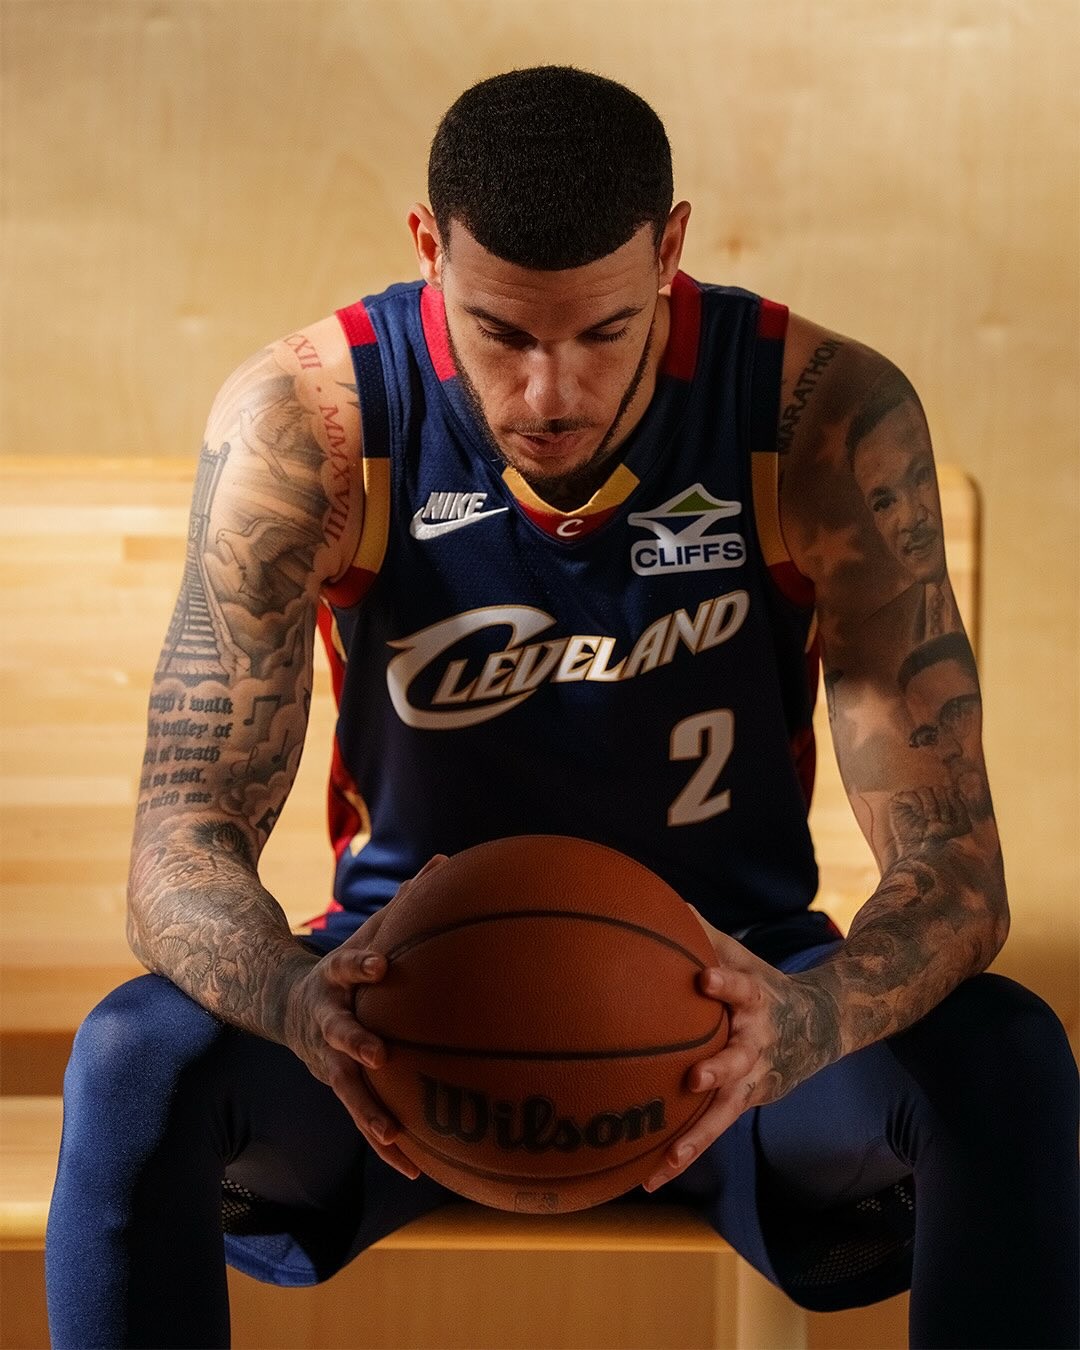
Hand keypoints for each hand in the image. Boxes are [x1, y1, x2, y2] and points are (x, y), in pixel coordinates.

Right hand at [282, 855, 447, 1178]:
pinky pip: (365, 1119)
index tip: (382, 966)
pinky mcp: (338, 1087)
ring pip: (347, 1090)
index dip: (361, 967)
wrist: (288, 1003)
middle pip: (337, 1033)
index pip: (347, 968)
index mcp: (335, 980)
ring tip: (394, 1137)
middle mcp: (327, 1022)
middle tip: (378, 1053)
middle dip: (354, 1043)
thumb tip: (449, 861)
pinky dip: (387, 1145)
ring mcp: (327, 1059)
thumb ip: (407, 903)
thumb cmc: (350, 965)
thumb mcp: (370, 931)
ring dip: (369, 1113)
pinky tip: (416, 1169)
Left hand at [643, 910, 839, 1191]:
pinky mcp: (744, 1105)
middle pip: (738, 1061)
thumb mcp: (744, 958)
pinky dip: (680, 1156)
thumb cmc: (765, 985)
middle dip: (717, 1070)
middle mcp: (757, 1046)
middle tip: (693, 1078)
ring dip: (695, 1138)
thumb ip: (704, 935)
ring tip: (666, 1159)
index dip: (725, 983)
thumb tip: (663, 901)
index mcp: (757, 1003)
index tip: (705, 977)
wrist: (822, 1026)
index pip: (742, 988)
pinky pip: (709, 1134)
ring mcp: (753, 1081)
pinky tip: (645, 1177)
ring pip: (722, 1114)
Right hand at [889, 785, 970, 849]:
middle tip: (940, 820)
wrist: (920, 849)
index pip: (949, 789)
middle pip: (938, 788)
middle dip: (942, 805)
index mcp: (940, 798)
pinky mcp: (899, 801)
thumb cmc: (939, 837)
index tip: (949, 819)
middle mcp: (927, 796)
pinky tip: (918, 815)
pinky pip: (910, 794)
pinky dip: (917, 805)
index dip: (952, 801)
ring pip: (925, 790)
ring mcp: (912, 797)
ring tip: (929, 818)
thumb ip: (962, 808)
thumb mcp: (960, 826)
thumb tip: (952, 791)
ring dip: (930, 806)